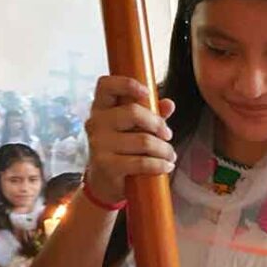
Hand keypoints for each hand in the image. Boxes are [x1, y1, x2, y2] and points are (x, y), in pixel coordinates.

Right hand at [85, 75, 177, 204]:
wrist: (104, 183)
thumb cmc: (122, 150)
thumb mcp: (135, 129)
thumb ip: (150, 115)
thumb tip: (169, 104)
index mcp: (101, 108)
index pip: (106, 85)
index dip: (127, 84)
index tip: (147, 93)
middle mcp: (96, 122)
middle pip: (133, 112)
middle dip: (158, 124)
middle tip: (168, 135)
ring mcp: (98, 143)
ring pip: (144, 140)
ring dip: (164, 150)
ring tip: (170, 156)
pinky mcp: (106, 164)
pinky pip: (141, 162)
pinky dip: (159, 165)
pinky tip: (166, 166)